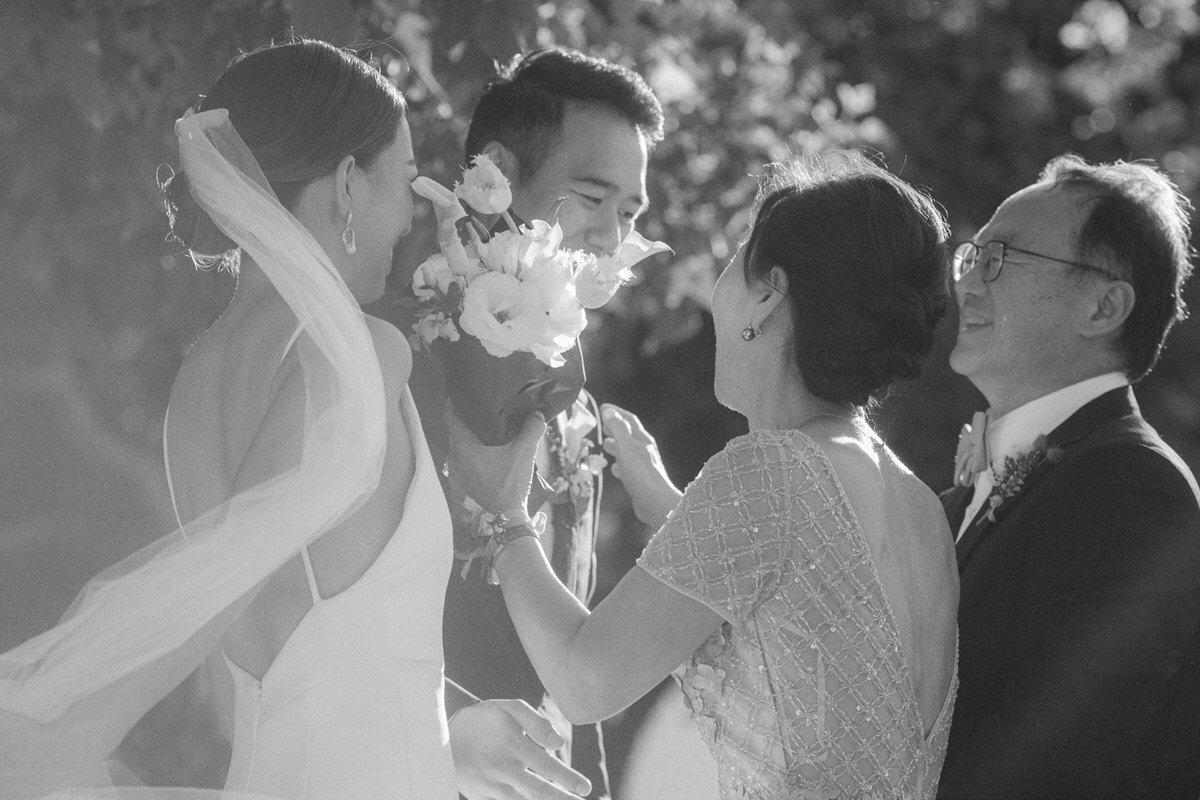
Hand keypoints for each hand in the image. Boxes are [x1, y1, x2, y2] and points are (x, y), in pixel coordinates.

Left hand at [446, 408, 546, 516]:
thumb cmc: (510, 485)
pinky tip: (485, 455)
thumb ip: (532, 429)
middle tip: (480, 409)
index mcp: (463, 447)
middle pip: (454, 431)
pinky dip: (470, 455)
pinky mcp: (461, 485)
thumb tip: (538, 414)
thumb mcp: (524, 454)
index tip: (459, 392)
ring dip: (468, 439)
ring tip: (485, 432)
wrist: (505, 519)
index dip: (453, 402)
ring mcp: (455, 473)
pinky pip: (461, 463)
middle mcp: (454, 458)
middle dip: (465, 420)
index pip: (450, 416)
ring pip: (458, 448)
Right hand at [449, 698, 590, 799]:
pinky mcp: (481, 799)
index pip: (545, 766)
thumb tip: (558, 743)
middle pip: (538, 792)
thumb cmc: (485, 720)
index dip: (567, 778)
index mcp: (512, 746)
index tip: (586, 788)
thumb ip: (535, 721)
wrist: (442, 739)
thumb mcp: (507, 708)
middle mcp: (502, 770)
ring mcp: (491, 788)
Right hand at [601, 404, 681, 530]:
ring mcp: (643, 466)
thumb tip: (609, 411)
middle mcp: (644, 450)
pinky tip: (614, 469)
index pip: (629, 419)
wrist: (653, 501)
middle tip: (602, 426)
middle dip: (615, 429)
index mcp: (642, 439)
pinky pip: (628, 468)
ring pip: (628, 451)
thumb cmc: (639, 471)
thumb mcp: (626, 445)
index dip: (616, 412)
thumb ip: (617, 428)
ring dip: (616, 446)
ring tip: (605, 445)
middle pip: (629, 434)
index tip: (603, 408)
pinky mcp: (640, 480)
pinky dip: (619, 465)